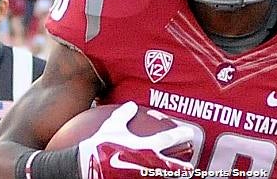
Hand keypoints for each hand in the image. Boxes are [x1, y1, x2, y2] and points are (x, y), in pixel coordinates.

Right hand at [77, 102, 193, 178]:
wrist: (86, 164)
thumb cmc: (99, 144)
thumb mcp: (111, 125)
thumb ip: (124, 115)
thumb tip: (131, 105)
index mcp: (145, 146)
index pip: (169, 139)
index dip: (181, 135)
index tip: (189, 134)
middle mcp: (148, 162)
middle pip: (172, 166)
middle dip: (182, 168)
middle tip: (190, 167)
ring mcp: (142, 175)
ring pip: (162, 177)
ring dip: (170, 176)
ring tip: (177, 177)